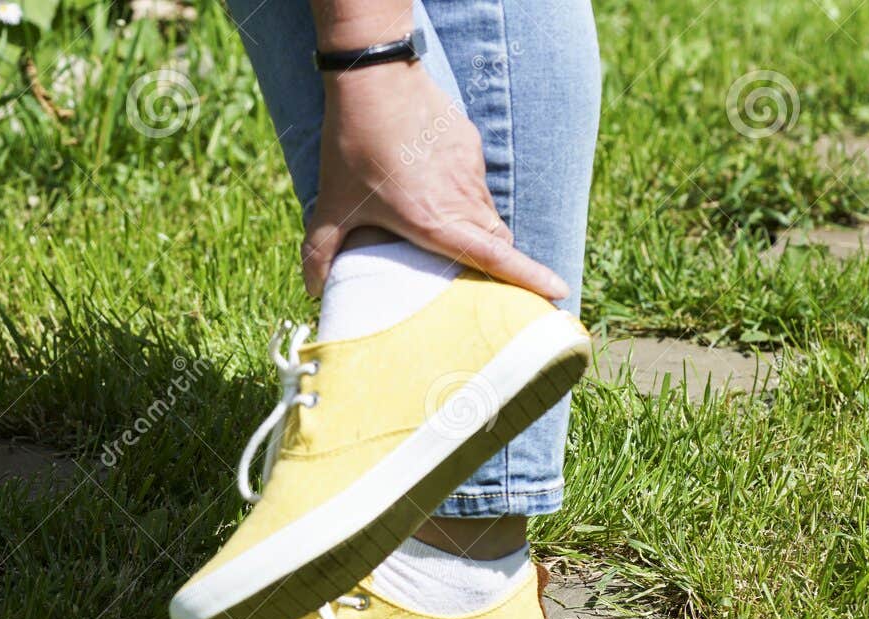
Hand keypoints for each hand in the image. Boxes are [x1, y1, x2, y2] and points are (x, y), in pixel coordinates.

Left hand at [303, 63, 568, 300]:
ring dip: (472, 228)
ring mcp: (470, 170)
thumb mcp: (331, 203)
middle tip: (473, 278)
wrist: (373, 77)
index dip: (530, 277)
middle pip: (497, 241)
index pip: (497, 257)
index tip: (558, 292)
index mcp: (436, 221)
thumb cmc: (354, 145)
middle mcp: (463, 199)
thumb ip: (320, 250)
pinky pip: (475, 182)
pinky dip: (461, 195)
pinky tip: (428, 185)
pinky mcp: (469, 146)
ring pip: (486, 212)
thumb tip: (310, 287)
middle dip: (494, 263)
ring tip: (439, 228)